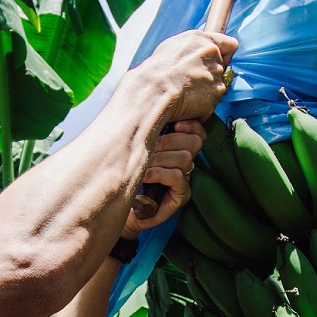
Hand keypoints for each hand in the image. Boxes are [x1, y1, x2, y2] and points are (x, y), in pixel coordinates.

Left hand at [124, 120, 205, 237]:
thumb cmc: (126, 175)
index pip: (197, 131)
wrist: (119, 205)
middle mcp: (185, 162)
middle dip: (169, 140)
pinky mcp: (181, 196)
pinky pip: (177, 177)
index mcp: (178, 147)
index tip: (175, 123)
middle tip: (149, 146)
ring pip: (185, 158)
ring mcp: (185, 179)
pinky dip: (159, 173)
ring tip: (143, 163)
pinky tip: (145, 176)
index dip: (190, 125)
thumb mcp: (136, 148)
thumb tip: (148, 111)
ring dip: (161, 158)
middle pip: (194, 142)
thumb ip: (148, 131)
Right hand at [128, 31, 237, 122]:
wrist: (153, 90)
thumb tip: (195, 55)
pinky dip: (201, 106)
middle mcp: (214, 56)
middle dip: (209, 75)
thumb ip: (191, 49)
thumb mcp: (173, 47)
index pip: (230, 45)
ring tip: (184, 93)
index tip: (217, 61)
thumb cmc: (156, 70)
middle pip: (221, 68)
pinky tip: (185, 104)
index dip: (225, 54)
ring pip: (216, 86)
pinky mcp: (215, 95)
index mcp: (204, 41)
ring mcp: (217, 76)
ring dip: (205, 91)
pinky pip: (211, 102)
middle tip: (188, 82)